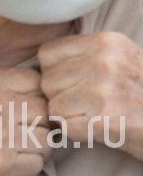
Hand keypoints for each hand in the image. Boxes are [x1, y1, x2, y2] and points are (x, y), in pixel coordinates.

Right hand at [0, 68, 50, 174]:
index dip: (34, 93)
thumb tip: (23, 94)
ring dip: (36, 145)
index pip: (33, 79)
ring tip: (16, 146)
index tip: (27, 102)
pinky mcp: (0, 164)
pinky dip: (27, 166)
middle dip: (38, 120)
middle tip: (23, 128)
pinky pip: (36, 163)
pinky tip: (8, 162)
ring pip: (46, 138)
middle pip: (44, 108)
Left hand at [39, 31, 142, 160]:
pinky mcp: (107, 117)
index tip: (72, 84)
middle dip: (60, 97)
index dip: (54, 73)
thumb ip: (85, 54)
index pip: (47, 53)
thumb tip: (42, 64)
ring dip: (69, 116)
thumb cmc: (142, 95)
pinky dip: (77, 133)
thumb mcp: (120, 59)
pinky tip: (98, 129)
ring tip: (93, 116)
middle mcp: (105, 61)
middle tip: (85, 106)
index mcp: (106, 42)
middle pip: (47, 80)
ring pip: (54, 104)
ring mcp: (105, 89)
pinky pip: (66, 126)